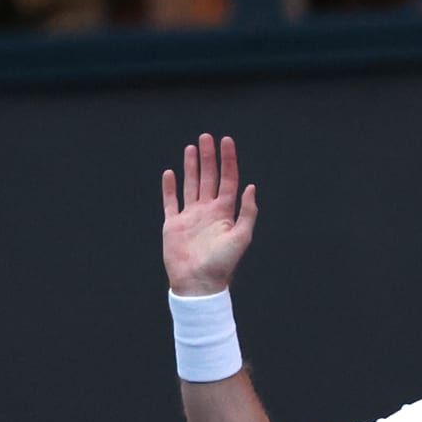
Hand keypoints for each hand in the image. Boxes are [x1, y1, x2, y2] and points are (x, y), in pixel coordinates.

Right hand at [162, 133, 257, 295]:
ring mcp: (190, 217)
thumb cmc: (222, 264)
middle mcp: (208, 212)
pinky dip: (170, 188)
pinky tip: (170, 173)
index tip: (227, 141)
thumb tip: (251, 186)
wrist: (198, 284)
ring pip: (191, 185)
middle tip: (207, 137)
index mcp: (224, 213)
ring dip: (191, 167)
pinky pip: (171, 202)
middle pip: (209, 178)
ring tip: (192, 148)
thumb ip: (247, 212)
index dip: (228, 161)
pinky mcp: (173, 225)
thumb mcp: (241, 237)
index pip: (228, 180)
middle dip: (209, 158)